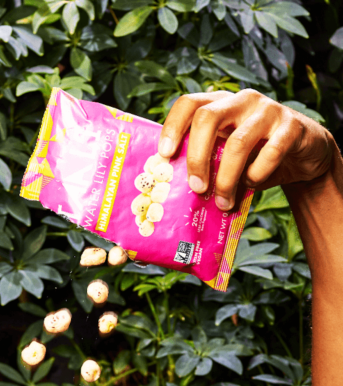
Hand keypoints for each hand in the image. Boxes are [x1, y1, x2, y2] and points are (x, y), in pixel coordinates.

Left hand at [158, 89, 336, 210]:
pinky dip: (257, 175)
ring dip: (226, 179)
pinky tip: (253, 183)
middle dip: (197, 158)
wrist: (303, 156)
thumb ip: (207, 163)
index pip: (189, 103)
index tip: (164, 155)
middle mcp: (242, 100)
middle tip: (196, 188)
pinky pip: (269, 153)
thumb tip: (175, 192)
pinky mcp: (291, 126)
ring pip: (237, 143)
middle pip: (207, 118)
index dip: (173, 127)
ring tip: (224, 202)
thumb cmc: (256, 158)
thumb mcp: (226, 157)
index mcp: (221, 104)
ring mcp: (268, 110)